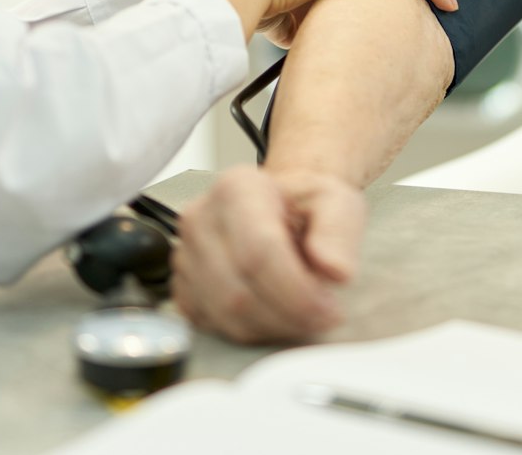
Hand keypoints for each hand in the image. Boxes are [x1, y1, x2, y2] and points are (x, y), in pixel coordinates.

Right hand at [172, 166, 366, 343]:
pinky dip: (250, 332)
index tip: (328, 309)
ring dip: (272, 327)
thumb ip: (339, 232)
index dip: (296, 292)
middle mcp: (201, 219)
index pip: (259, 252)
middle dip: (288, 316)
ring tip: (302, 316)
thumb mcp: (337, 202)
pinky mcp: (183, 288)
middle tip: (323, 317)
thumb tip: (335, 269)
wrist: (282, 209)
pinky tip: (275, 317)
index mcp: (236, 188)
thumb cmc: (304, 206)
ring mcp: (185, 255)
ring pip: (225, 314)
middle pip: (239, 289)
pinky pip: (213, 326)